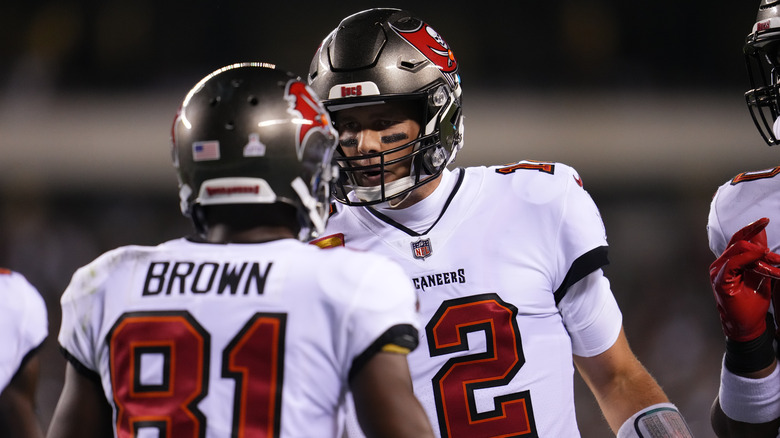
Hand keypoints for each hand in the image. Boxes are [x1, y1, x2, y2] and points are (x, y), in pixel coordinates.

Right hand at [710, 217, 779, 341]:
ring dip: (758, 252)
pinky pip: (733, 263)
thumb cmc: (752, 302)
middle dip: (756, 238)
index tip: (765, 220)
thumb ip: (758, 256)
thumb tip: (761, 236)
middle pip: (738, 241)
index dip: (751, 228)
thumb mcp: (760, 273)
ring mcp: (717, 272)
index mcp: (728, 261)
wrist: (747, 324)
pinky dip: (747, 258)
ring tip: (773, 261)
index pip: (738, 239)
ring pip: (737, 249)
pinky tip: (759, 258)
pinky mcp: (720, 281)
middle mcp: (720, 264)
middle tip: (772, 243)